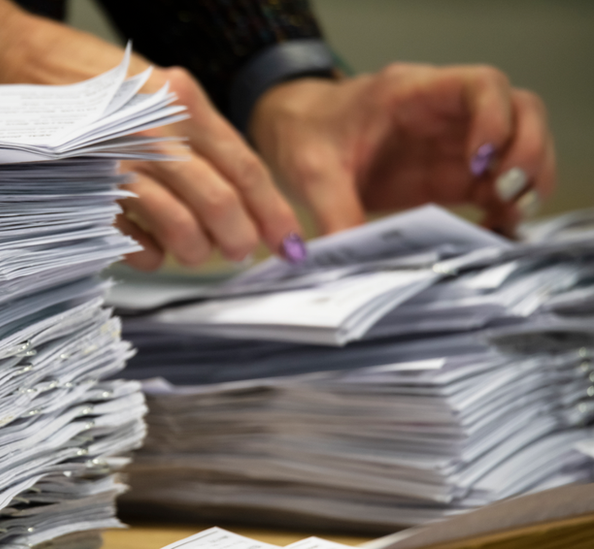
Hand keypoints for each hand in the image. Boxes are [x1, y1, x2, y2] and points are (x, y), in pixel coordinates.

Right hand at [0, 0, 303, 269]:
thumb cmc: (92, 83)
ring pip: (177, 222)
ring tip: (195, 253)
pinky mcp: (82, 186)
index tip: (287, 240)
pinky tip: (154, 251)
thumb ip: (193, 136)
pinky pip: (131, 236)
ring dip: (194, 249)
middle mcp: (152, 128)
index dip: (271, 210)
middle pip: (217, 199)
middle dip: (237, 236)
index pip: (242, 165)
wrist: (17, 62)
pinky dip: (150, 253)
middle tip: (240, 252)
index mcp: (180, 101)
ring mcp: (115, 158)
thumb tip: (237, 198)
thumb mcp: (155, 92)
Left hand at [249, 63, 555, 235]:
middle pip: (520, 112)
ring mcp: (452, 144)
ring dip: (526, 181)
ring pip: (518, 146)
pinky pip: (496, 184)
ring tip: (508, 216)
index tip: (481, 160)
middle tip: (508, 195)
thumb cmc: (305, 134)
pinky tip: (493, 230)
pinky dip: (507, 206)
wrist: (294, 133)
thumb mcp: (311, 171)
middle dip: (527, 152)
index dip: (496, 119)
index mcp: (412, 94)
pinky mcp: (450, 175)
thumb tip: (346, 255)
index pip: (480, 85)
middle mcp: (443, 113)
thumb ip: (333, 211)